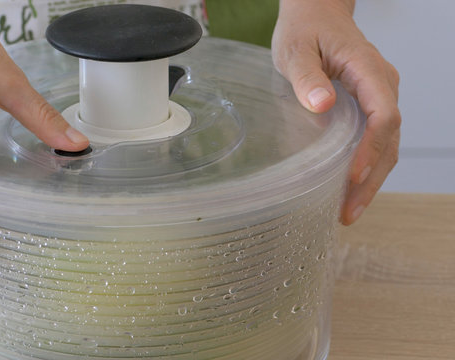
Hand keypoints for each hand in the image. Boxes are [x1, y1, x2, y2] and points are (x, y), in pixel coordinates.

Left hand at [271, 0, 400, 224]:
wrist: (315, 14)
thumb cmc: (305, 29)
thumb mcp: (296, 49)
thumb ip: (306, 76)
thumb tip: (321, 104)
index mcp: (369, 70)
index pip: (383, 116)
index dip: (370, 150)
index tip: (351, 178)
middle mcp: (382, 86)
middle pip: (389, 139)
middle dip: (371, 180)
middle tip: (349, 213)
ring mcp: (379, 97)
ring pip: (386, 145)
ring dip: (371, 180)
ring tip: (349, 212)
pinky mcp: (368, 106)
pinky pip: (375, 140)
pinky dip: (366, 167)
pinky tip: (348, 189)